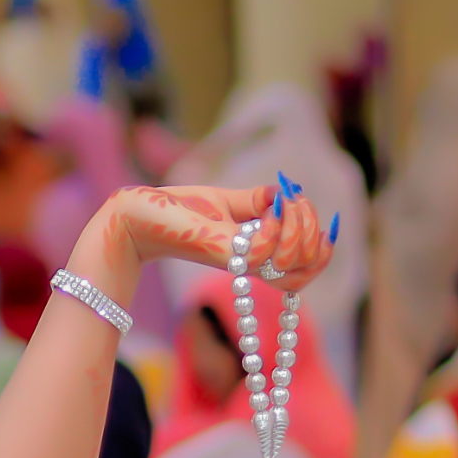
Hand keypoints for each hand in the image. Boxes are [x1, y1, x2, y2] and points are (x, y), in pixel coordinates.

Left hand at [78, 180, 332, 294]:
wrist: (137, 215)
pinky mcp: (221, 252)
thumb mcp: (226, 201)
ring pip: (292, 260)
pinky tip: (264, 210)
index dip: (319, 240)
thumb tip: (288, 194)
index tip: (302, 208)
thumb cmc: (177, 210)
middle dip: (311, 228)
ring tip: (279, 206)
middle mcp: (251, 262)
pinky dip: (274, 228)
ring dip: (297, 228)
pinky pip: (264, 251)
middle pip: (308, 262)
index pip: (309, 262)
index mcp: (257, 252)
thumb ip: (258, 202)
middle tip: (291, 204)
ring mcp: (238, 260)